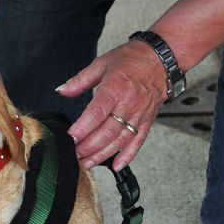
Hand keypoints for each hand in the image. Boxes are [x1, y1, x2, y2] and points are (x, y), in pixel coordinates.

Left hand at [57, 39, 166, 170]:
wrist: (162, 58)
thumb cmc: (132, 59)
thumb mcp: (101, 64)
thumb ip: (79, 80)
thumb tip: (61, 91)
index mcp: (115, 88)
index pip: (96, 113)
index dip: (82, 129)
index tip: (70, 138)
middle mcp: (129, 103)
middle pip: (107, 131)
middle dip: (88, 147)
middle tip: (73, 155)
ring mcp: (140, 114)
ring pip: (120, 140)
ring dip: (103, 155)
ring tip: (87, 163)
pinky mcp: (148, 120)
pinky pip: (138, 141)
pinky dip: (128, 155)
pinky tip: (116, 166)